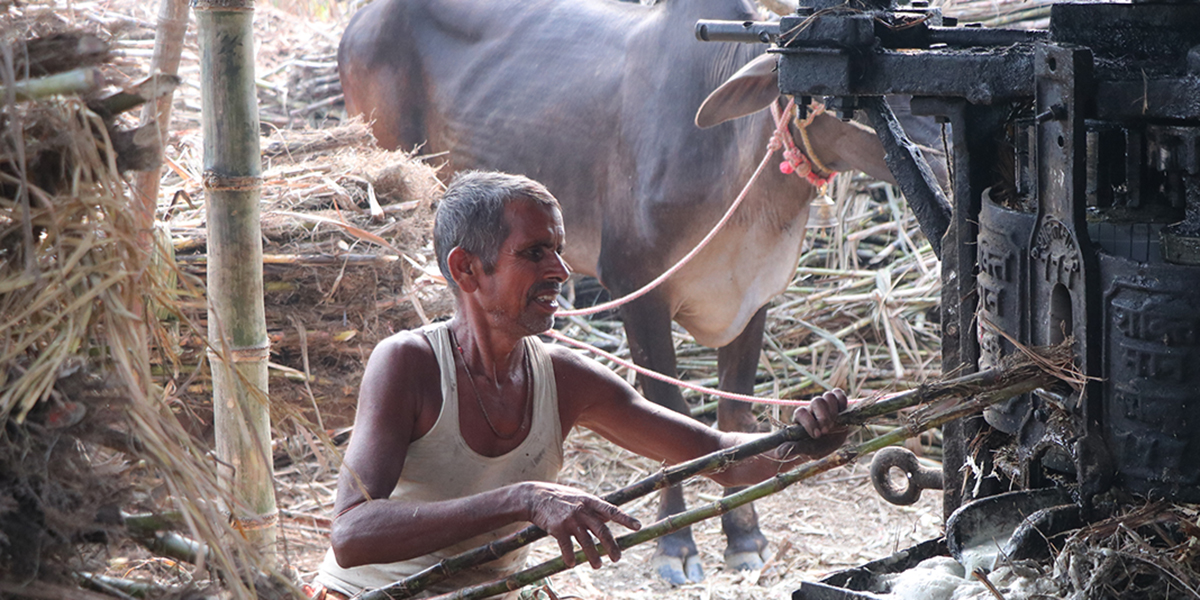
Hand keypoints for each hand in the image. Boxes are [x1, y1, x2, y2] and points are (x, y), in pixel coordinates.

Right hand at [521, 482, 641, 568]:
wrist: (534, 497)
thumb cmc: (560, 497)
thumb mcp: (579, 497)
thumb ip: (593, 507)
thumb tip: (609, 517)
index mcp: (590, 501)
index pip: (611, 510)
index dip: (625, 519)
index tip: (638, 526)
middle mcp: (582, 510)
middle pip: (602, 530)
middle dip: (611, 546)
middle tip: (617, 558)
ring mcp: (570, 519)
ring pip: (586, 542)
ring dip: (593, 556)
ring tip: (597, 566)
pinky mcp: (557, 528)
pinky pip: (566, 547)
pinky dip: (569, 556)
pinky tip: (572, 563)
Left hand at [788, 388, 849, 458]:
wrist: (827, 444)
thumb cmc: (813, 446)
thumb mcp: (804, 449)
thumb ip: (793, 448)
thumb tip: (778, 453)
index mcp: (801, 417)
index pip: (802, 412)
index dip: (809, 422)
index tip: (816, 436)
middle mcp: (812, 409)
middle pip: (817, 401)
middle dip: (823, 416)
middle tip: (826, 430)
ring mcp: (825, 405)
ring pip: (828, 396)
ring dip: (833, 410)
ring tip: (835, 424)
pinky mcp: (837, 404)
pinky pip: (839, 394)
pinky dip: (842, 400)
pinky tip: (843, 411)